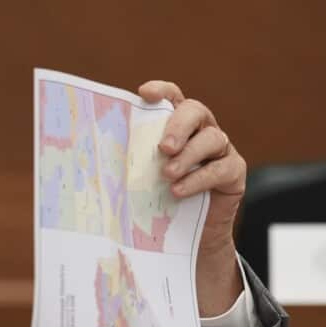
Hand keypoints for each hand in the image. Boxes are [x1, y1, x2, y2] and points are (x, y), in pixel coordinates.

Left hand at [138, 80, 244, 317]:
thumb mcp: (143, 180)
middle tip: (162, 147)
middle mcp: (201, 131)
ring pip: (212, 138)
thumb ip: (131, 165)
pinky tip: (180, 191)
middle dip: (178, 126)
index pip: (172, 97)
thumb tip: (91, 162)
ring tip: (168, 174)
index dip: (161, 90)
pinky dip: (200, 179)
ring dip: (188, 154)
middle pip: (195, 111)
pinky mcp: (234, 172)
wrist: (191, 236)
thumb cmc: (162, 201)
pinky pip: (222, 168)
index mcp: (177, 126)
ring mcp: (220, 150)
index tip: (144, 93)